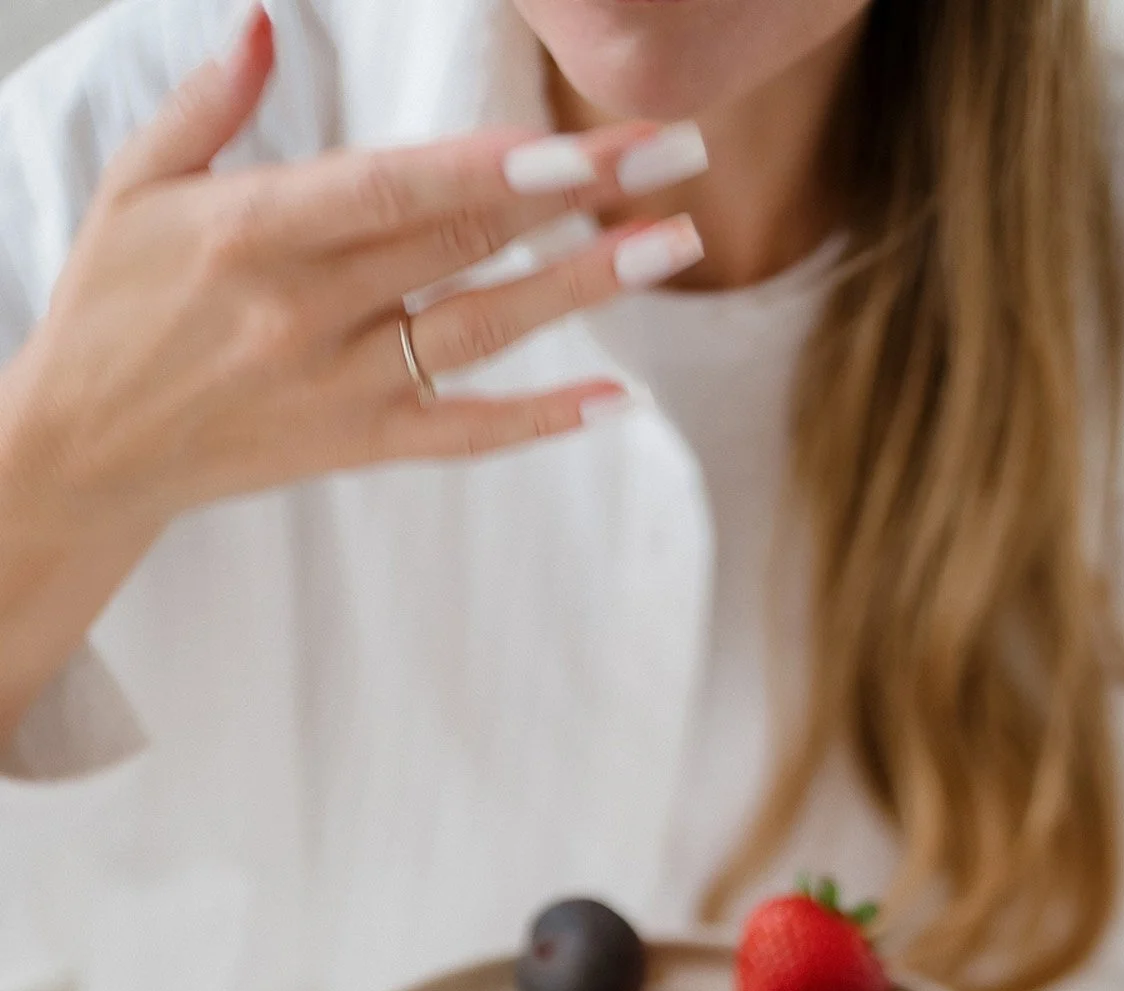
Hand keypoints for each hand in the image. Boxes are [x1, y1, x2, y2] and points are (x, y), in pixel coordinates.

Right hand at [2, 5, 703, 535]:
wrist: (86, 448)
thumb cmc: (114, 302)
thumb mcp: (134, 186)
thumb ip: (206, 104)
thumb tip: (257, 21)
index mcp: (253, 234)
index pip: (392, 194)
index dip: (489, 171)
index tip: (576, 149)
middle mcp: (305, 314)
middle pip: (463, 245)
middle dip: (578, 197)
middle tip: (671, 152)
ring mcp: (340, 389)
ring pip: (481, 334)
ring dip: (583, 288)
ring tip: (670, 241)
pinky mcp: (357, 448)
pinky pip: (463, 436)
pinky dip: (541, 422)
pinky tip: (619, 399)